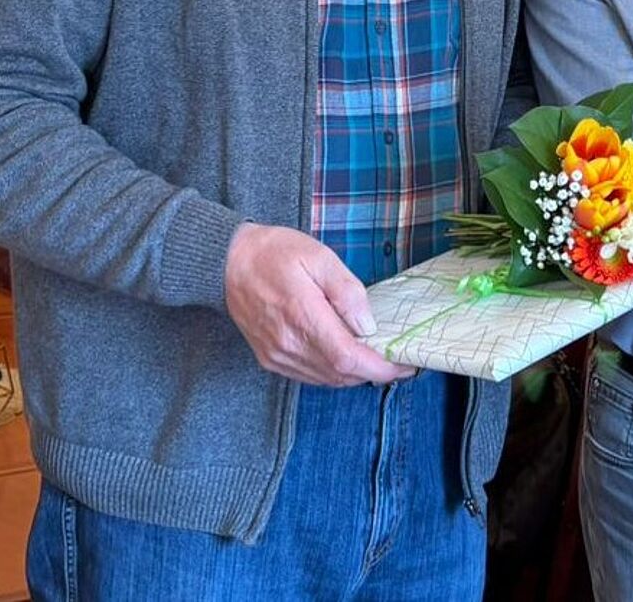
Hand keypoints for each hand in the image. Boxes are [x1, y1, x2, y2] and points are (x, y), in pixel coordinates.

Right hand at [223, 223, 412, 386]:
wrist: (227, 262)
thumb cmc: (274, 253)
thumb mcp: (319, 256)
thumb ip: (347, 291)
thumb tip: (367, 326)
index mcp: (302, 317)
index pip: (348, 359)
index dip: (380, 368)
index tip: (405, 364)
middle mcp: (288, 344)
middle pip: (340, 375)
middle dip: (373, 372)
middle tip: (396, 358)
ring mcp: (276, 355)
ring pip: (326, 379)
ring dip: (354, 373)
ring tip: (374, 356)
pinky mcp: (269, 358)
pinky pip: (309, 376)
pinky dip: (332, 372)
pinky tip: (343, 354)